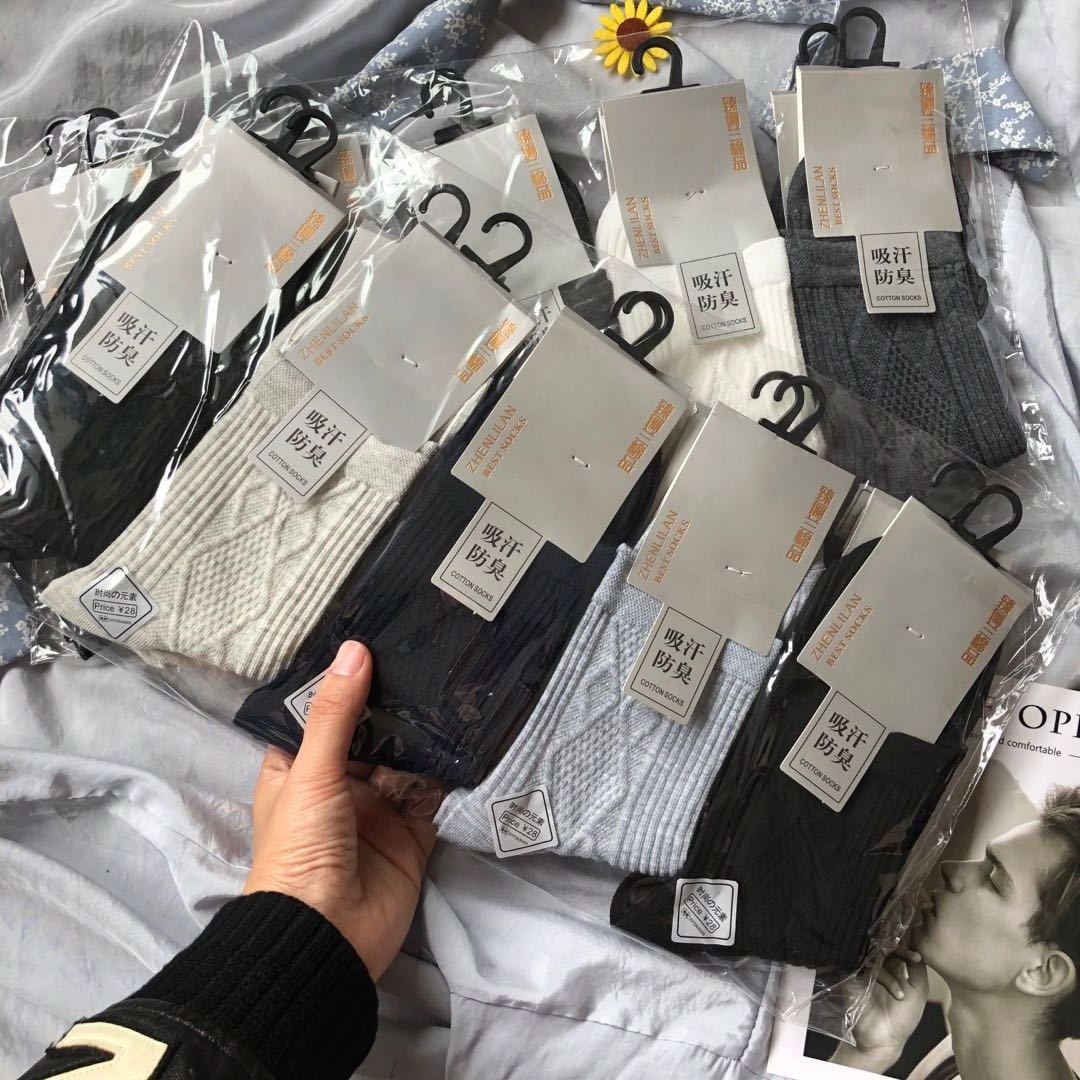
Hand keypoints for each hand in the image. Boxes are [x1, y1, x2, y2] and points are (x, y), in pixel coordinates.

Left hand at [244, 640, 438, 979]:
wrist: (327, 937)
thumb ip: (335, 714)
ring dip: (424, 734)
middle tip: (427, 653)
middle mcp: (339, 785)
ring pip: (405, 760)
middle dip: (393, 705)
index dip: (341, 683)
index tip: (372, 638)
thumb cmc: (300, 849)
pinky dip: (448, 771)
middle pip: (369, 734)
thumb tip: (353, 649)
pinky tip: (468, 735)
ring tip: (454, 684)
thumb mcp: (311, 773)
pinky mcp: (412, 834)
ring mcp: (378, 810)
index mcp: (299, 770)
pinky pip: (433, 794)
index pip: (320, 716)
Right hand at [831, 945, 928, 1072]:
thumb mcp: (918, 990)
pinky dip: (884, 978)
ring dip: (892, 975)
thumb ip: (918, 967)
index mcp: (891, 967)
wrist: (884, 1039)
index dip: (906, 947)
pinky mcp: (853, 978)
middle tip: (908, 959)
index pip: (895, 947)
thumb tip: (915, 944)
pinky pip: (866, 968)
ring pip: (875, 957)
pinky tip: (896, 993)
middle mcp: (877, 966)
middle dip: (896, 952)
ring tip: (901, 995)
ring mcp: (864, 971)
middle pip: (882, 946)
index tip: (917, 957)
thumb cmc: (902, 1017)